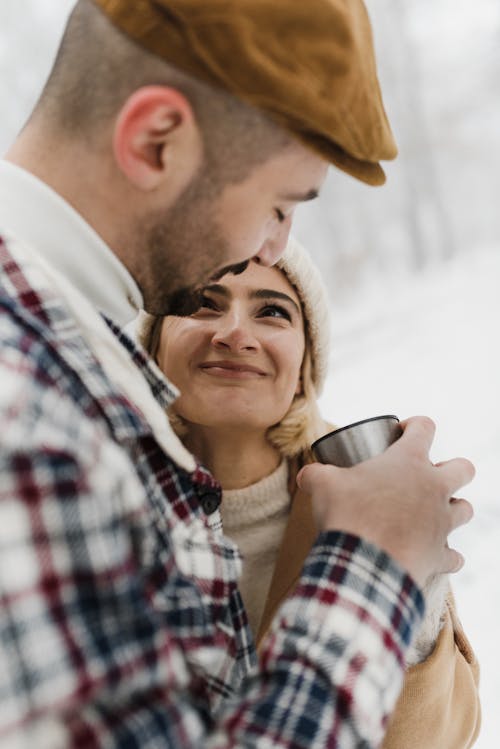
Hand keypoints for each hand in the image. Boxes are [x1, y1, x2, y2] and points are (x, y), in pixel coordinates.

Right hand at [297, 416, 473, 586]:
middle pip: (464, 468)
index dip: (414, 425)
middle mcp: (433, 488)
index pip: (425, 427)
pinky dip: (446, 555)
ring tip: (432, 514)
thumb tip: (306, 474)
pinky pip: (454, 556)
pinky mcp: (440, 555)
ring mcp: (441, 522)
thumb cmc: (347, 516)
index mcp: (409, 461)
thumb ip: (317, 474)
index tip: (401, 434)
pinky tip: (432, 555)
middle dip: (452, 468)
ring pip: (465, 509)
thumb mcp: (322, 485)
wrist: (362, 565)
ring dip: (453, 510)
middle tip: (428, 476)